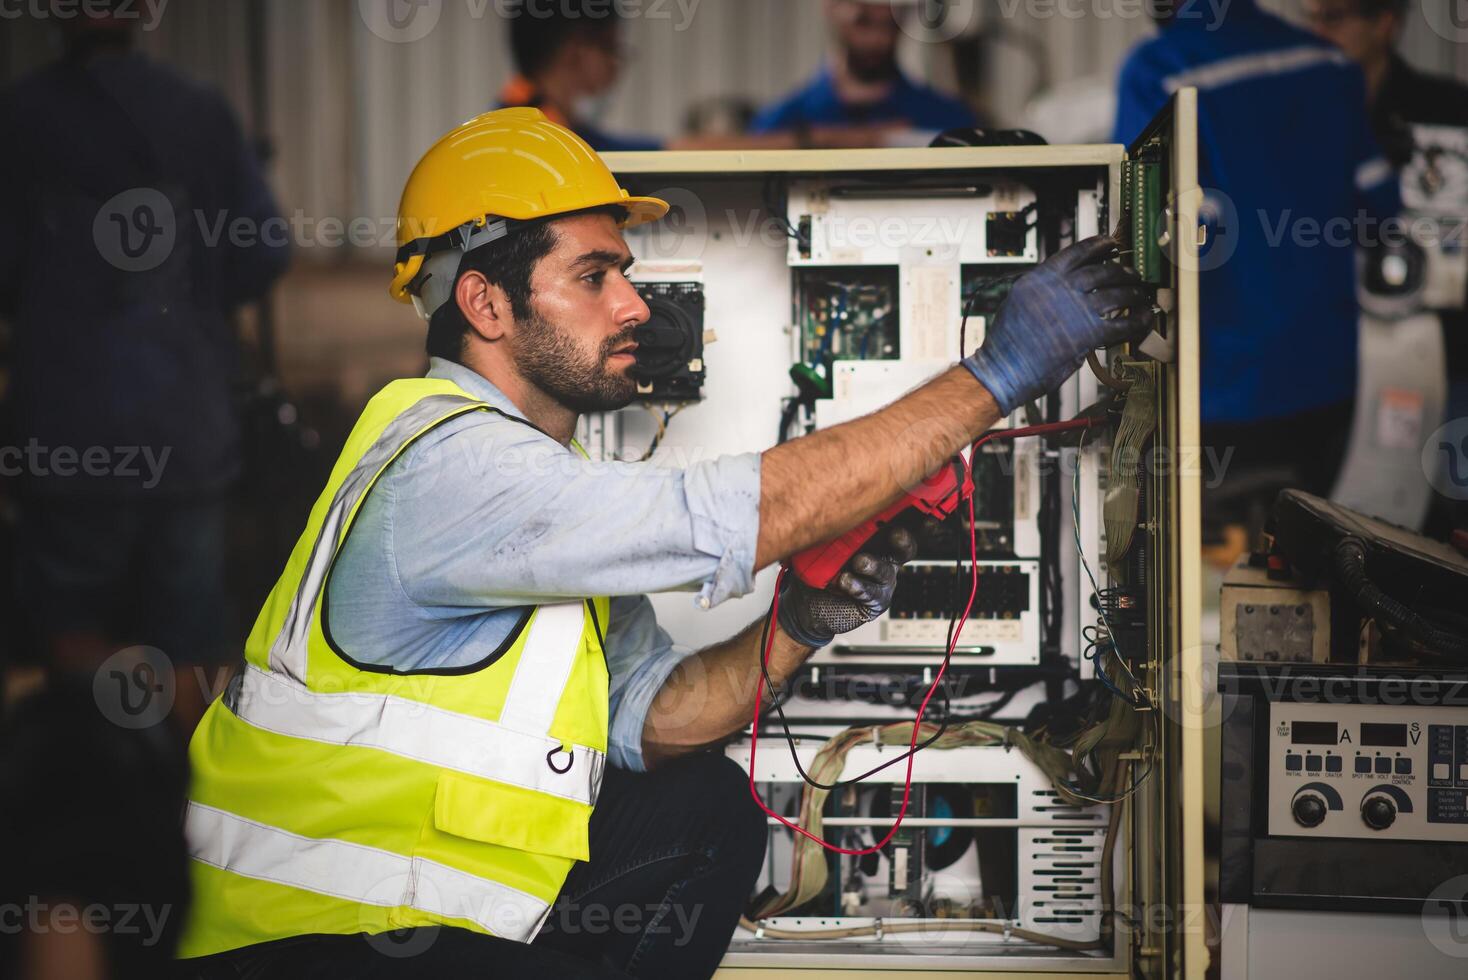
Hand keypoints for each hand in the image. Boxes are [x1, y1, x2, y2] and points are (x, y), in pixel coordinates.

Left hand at [777, 525, 917, 648]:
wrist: (804, 602)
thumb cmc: (815, 565)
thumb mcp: (822, 542)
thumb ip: (833, 529)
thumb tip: (830, 506)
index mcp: (875, 539)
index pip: (895, 524)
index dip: (907, 516)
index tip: (911, 513)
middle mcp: (883, 559)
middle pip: (903, 548)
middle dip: (903, 540)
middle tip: (895, 533)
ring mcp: (881, 582)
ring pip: (885, 571)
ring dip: (872, 565)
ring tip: (858, 562)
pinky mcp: (875, 602)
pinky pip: (872, 593)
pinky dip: (858, 586)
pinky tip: (845, 580)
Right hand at [962, 235, 1154, 414]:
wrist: (1003, 370)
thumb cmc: (1006, 344)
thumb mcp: (1018, 302)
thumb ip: (1043, 290)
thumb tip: (1066, 288)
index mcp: (1041, 278)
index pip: (1077, 252)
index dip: (1099, 245)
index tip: (1111, 243)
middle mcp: (1060, 289)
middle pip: (1102, 271)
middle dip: (1121, 272)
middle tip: (1131, 275)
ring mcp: (1076, 310)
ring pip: (1116, 293)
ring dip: (1133, 293)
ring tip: (1139, 294)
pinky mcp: (1088, 335)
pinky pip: (1122, 324)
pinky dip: (1138, 321)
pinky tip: (1145, 319)